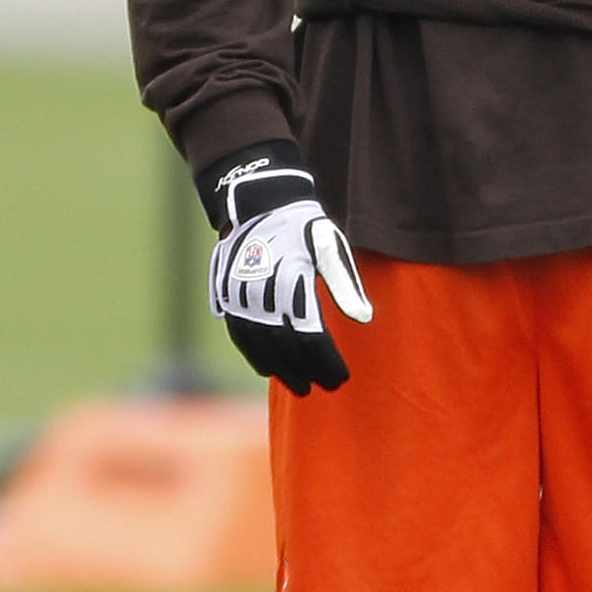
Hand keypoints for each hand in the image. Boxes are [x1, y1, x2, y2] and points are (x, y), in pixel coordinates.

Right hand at [200, 143, 372, 395]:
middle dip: (306, 371)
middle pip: (285, 346)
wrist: (260, 203)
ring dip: (280, 370)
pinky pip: (239, 334)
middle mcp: (263, 290)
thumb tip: (363, 318)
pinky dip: (254, 355)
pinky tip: (268, 369)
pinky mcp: (227, 295)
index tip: (341, 377)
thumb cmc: (304, 228)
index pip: (311, 336)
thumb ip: (345, 285)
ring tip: (300, 386)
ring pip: (260, 345)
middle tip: (324, 387)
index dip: (326, 362)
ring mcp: (241, 294)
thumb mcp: (330, 247)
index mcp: (293, 279)